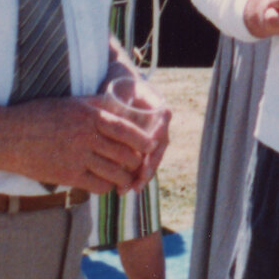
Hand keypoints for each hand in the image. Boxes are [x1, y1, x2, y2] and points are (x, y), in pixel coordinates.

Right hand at [7, 96, 153, 194]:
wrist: (10, 137)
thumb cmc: (40, 116)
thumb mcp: (71, 103)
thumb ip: (97, 106)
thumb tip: (121, 105)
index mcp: (90, 116)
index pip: (126, 130)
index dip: (143, 140)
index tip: (151, 145)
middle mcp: (86, 137)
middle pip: (124, 154)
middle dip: (137, 161)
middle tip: (140, 164)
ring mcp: (77, 158)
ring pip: (115, 172)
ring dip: (125, 177)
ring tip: (128, 178)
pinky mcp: (68, 176)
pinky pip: (98, 185)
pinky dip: (108, 186)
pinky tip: (108, 184)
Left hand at [109, 71, 172, 189]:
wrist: (121, 94)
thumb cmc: (119, 90)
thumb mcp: (120, 90)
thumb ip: (120, 98)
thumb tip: (114, 110)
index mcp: (157, 105)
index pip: (163, 118)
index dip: (157, 133)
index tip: (148, 146)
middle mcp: (159, 123)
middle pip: (160, 144)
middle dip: (151, 162)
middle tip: (141, 176)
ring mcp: (154, 136)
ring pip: (154, 157)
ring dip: (145, 174)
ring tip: (133, 188)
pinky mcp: (145, 148)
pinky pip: (145, 162)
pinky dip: (138, 176)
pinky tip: (128, 188)